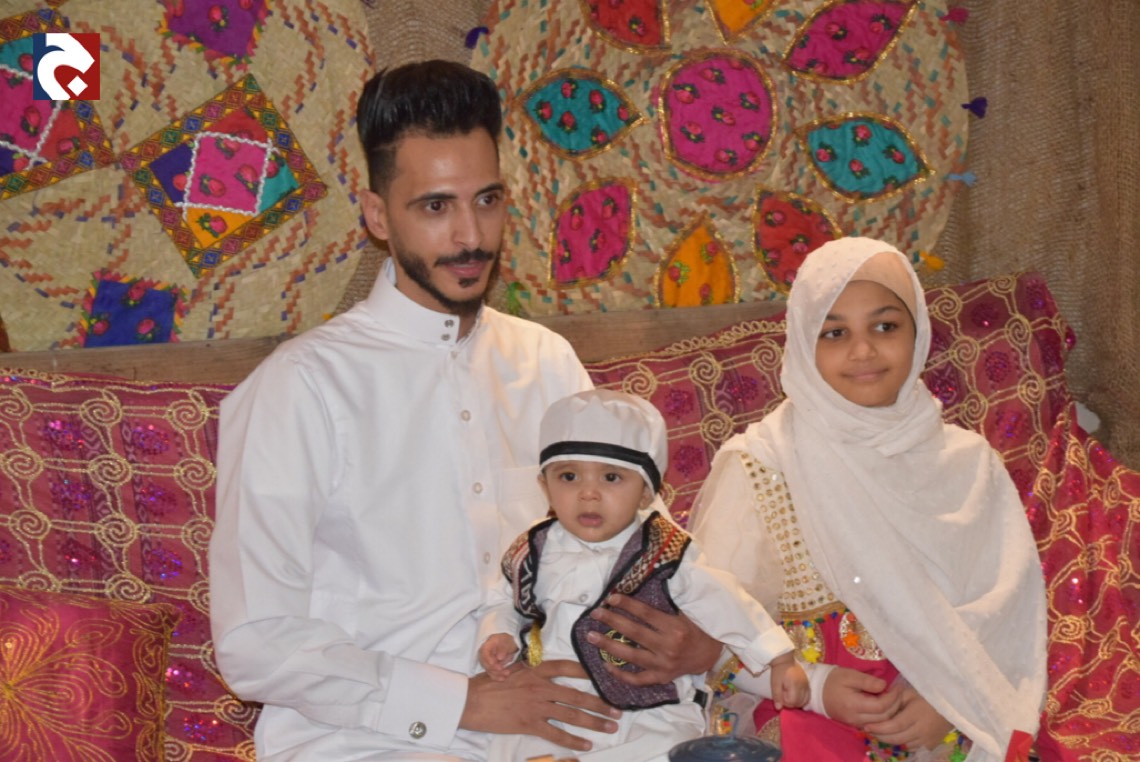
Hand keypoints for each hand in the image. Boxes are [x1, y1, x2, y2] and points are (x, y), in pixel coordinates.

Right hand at [460, 659, 620, 752]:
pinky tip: (586, 745)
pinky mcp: (529, 724)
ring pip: (571, 715)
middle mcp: (540, 687)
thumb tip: (551, 676)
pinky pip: (556, 734)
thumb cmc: (489, 684)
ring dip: (594, 722)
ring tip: (610, 727)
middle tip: (617, 710)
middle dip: (600, 703)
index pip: (568, 667)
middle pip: (577, 695)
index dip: (588, 672)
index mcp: (536, 670)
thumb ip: (533, 672)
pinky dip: (573, 741)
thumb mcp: (512, 670)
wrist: (470, 701)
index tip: (604, 676)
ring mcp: (536, 706)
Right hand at [478, 634, 518, 680]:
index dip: (489, 660)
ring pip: (489, 670)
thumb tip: (499, 657)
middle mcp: (484, 654)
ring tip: (507, 673)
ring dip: (497, 674)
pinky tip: (503, 678)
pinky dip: (497, 676)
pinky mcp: (490, 667)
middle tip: (504, 670)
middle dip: (495, 669)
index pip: (484, 653)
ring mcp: (487, 661)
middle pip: (486, 663)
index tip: (497, 665)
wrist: (507, 642)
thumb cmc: (506, 640)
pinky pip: (491, 673)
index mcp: (487, 645)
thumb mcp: (506, 641)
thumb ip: (503, 649)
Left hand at [585, 594, 720, 685]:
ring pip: (631, 655)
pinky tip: (606, 666)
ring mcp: (663, 664)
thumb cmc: (695, 630)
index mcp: (674, 627)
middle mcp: (668, 646)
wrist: (710, 655)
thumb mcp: (683, 614)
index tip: (610, 598)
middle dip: (611, 621)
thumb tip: (636, 594)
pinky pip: (638, 679)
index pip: (645, 614)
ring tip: (591, 637)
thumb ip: (662, 607)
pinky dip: (621, 674)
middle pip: (634, 632)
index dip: (626, 605)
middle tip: (594, 614)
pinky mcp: (661, 678)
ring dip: (608, 646)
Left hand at [770, 656, 809, 709]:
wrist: (785, 659)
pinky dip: (802, 698)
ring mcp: (807, 685)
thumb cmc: (779, 671)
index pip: (793, 702)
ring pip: (805, 701)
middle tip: (784, 694)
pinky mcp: (808, 684)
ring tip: (789, 694)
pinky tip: (795, 694)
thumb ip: (777, 696)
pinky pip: (807, 696)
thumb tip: (779, 708)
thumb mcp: (775, 683)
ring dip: (796, 701)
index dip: (785, 702)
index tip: (780, 694)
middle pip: (800, 703)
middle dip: (791, 702)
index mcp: (795, 685)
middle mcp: (804, 686)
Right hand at [821, 667, 902, 726]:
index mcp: (853, 705)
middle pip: (884, 717)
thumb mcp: (849, 675)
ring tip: (893, 698)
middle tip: (899, 692)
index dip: (893, 697)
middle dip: (895, 705)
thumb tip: (885, 686)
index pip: (881, 706)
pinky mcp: (855, 725)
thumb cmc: (833, 680)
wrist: (816, 690)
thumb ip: (868, 681)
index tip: (898, 686)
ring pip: (881, 724)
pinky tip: (885, 706)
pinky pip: (875, 725)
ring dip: (891, 712)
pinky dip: (883, 717)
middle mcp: (856, 718)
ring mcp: (855, 724)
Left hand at [862, 685, 952, 750]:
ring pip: (904, 745)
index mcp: (916, 714)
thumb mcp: (910, 693)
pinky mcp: (931, 745)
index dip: (879, 728)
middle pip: (897, 738)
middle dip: (881, 736)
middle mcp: (922, 730)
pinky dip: (901, 744)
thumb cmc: (927, 696)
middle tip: (869, 731)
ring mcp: (928, 740)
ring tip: (879, 734)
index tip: (867, 726)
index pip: (894, 725)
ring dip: (889, 741)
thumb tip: (877, 705)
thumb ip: (894, 700)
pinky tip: (894, 737)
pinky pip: (912, 748)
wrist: (952, 705)